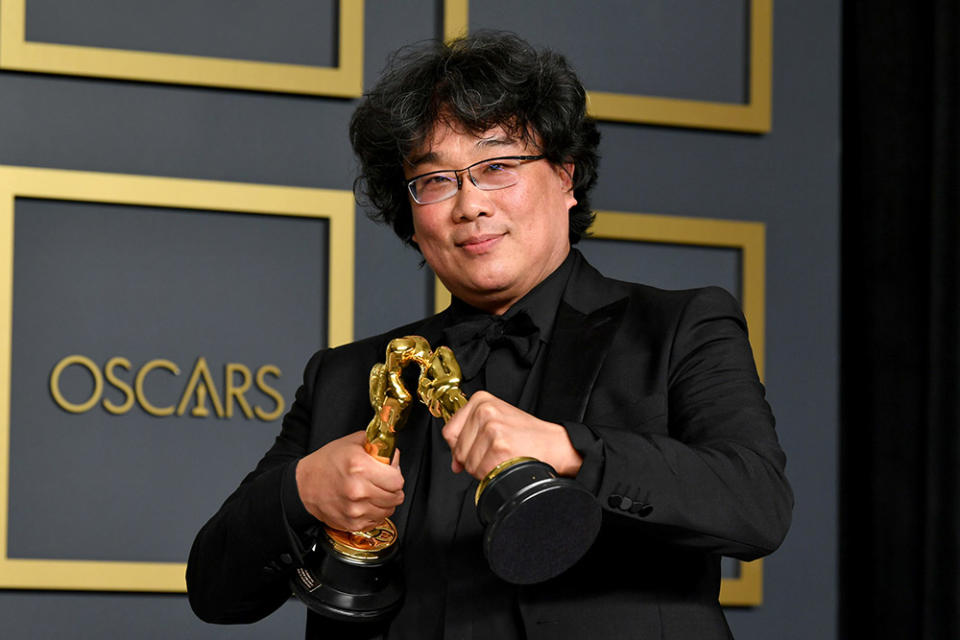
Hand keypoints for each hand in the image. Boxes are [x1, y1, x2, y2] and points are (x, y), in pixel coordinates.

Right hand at [295, 431, 404, 531]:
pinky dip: (374, 513)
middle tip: (382, 482)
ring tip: (372, 492)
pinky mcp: (352, 523)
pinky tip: (364, 503)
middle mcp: (358, 490)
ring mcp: (355, 509)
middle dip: (392, 489)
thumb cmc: (326, 463)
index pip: (397, 480)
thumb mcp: (352, 443)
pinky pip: (376, 520)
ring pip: (389, 510)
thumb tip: (393, 454)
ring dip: (384, 502)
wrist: (303, 485)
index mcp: (360, 467)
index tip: (389, 473)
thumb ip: (377, 445)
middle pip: (396, 497)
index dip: (395, 475)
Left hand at [441, 391, 582, 479]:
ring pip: (468, 463)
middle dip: (473, 460)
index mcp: (481, 400)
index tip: (474, 450)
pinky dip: (492, 475)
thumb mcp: (497, 423)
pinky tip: (507, 464)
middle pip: (458, 449)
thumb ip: (470, 437)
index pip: (450, 432)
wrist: (556, 444)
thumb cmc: (528, 435)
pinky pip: (482, 471)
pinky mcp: (499, 446)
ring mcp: (492, 428)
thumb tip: (455, 463)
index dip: (459, 447)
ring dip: (484, 469)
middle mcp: (485, 410)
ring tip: (503, 458)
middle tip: (495, 455)